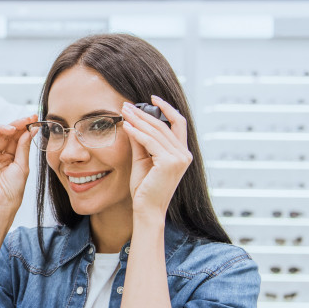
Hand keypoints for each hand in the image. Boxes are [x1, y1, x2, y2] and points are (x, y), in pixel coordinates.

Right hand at [0, 115, 35, 212]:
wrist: (0, 204)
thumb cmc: (12, 190)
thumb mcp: (22, 165)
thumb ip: (23, 146)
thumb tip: (29, 129)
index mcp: (8, 157)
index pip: (14, 137)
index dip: (23, 127)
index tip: (34, 119)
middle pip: (4, 133)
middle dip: (15, 124)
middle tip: (26, 119)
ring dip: (1, 127)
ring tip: (11, 129)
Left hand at [122, 96, 191, 219]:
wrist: (146, 209)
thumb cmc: (145, 188)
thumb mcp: (143, 160)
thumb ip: (141, 142)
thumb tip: (133, 122)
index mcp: (182, 153)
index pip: (178, 123)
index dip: (167, 108)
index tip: (152, 98)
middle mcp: (185, 154)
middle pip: (164, 125)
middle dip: (144, 113)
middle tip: (127, 105)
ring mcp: (179, 158)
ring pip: (156, 131)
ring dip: (138, 120)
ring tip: (124, 112)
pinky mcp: (169, 162)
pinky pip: (150, 141)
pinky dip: (137, 132)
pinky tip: (126, 126)